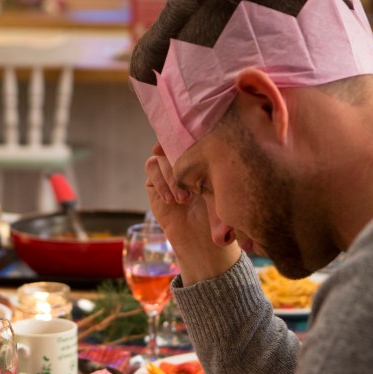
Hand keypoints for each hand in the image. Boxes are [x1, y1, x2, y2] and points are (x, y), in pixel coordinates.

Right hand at [144, 144, 238, 283]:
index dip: (186, 133)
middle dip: (178, 158)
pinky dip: (160, 182)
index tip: (188, 139)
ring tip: (183, 199)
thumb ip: (220, 186)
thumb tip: (221, 190)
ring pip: (161, 158)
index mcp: (200, 157)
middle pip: (172, 144)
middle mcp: (181, 161)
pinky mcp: (153, 182)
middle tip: (190, 181)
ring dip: (170, 176)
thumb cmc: (216, 217)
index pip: (191, 137)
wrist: (200, 240)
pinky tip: (171, 200)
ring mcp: (166, 171)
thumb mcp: (221, 197)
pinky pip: (151, 170)